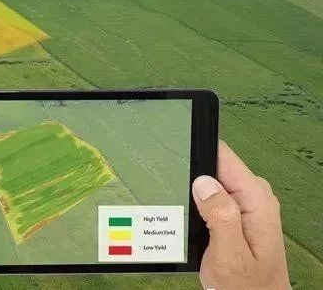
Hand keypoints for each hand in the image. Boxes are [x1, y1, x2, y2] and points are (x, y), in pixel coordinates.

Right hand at [192, 141, 290, 289]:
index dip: (198, 158)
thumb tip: (204, 183)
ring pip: (211, 182)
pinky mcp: (237, 211)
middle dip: (193, 181)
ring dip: (195, 196)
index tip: (178, 167)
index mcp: (256, 200)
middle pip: (215, 168)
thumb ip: (220, 216)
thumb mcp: (229, 256)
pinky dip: (199, 205)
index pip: (224, 157)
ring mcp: (247, 203)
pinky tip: (195, 223)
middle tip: (185, 210)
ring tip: (191, 221)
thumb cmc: (246, 286)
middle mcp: (254, 196)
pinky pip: (213, 196)